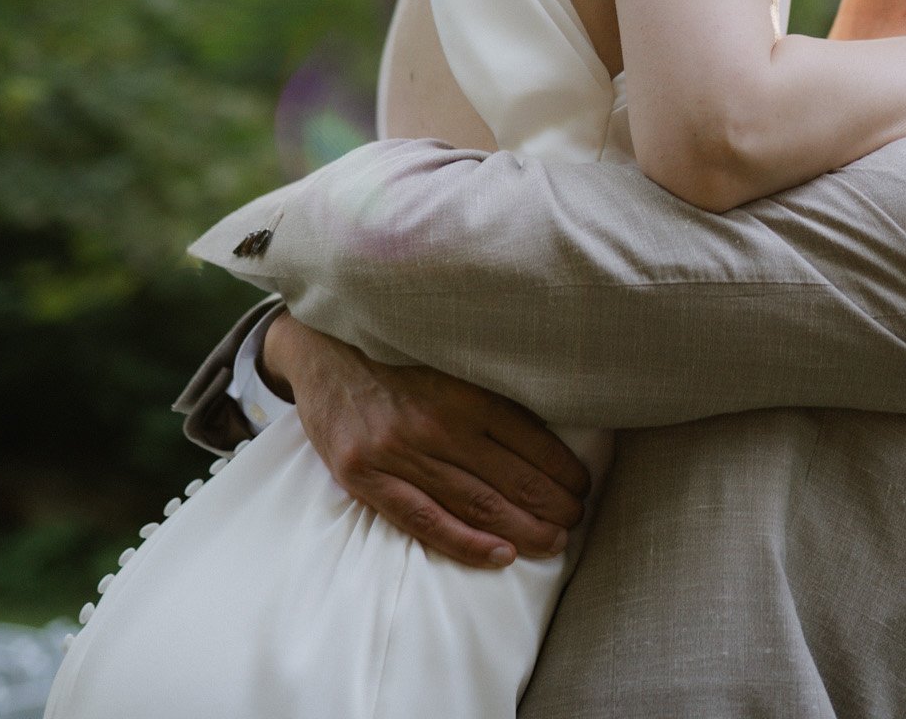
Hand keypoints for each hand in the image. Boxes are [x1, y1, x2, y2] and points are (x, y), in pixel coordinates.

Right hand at [260, 313, 590, 568]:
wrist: (322, 349)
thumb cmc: (396, 356)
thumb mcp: (449, 358)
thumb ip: (489, 392)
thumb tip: (546, 432)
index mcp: (464, 390)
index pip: (531, 441)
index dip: (564, 470)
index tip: (583, 485)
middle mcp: (437, 422)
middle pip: (512, 478)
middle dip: (554, 506)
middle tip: (576, 519)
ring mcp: (400, 453)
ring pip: (477, 504)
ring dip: (525, 529)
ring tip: (555, 541)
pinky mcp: (367, 476)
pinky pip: (425, 521)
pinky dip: (468, 544)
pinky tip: (503, 556)